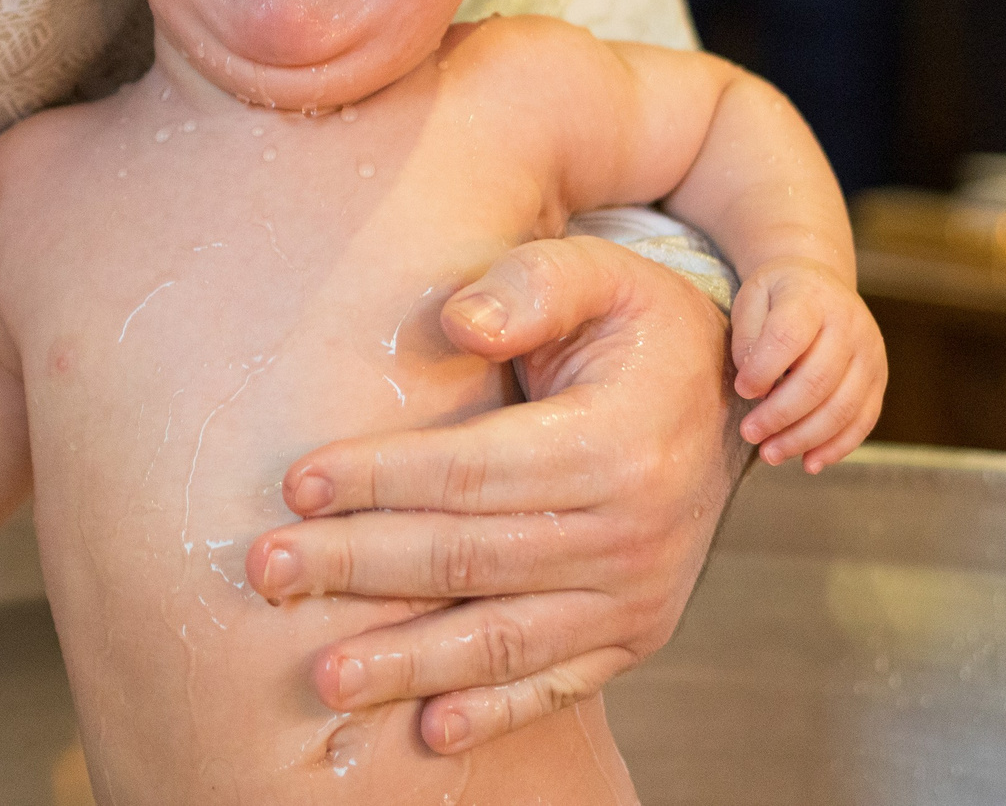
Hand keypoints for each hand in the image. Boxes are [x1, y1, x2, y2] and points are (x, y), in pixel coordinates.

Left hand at [244, 236, 743, 755]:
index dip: (381, 478)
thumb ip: (531, 283)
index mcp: (616, 442)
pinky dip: (493, 713)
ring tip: (323, 675)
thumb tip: (460, 320)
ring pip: (503, 640)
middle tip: (268, 570)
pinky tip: (429, 730)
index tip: (298, 483)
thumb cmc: (641, 327)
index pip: (472, 471)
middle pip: (468, 559)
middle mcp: (631, 531)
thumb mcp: (602, 275)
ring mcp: (636, 595)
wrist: (736, 396)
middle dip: (358, 566)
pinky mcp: (634, 634)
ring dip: (407, 662)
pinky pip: (556, 686)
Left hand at [729, 258, 885, 471]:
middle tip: (749, 433)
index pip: (789, 336)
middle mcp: (849, 325)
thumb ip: (748, 336)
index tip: (741, 390)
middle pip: (818, 380)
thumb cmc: (779, 296)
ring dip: (805, 438)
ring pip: (842, 407)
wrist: (822, 285)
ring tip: (770, 454)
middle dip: (780, 414)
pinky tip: (809, 463)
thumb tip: (753, 386)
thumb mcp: (753, 297)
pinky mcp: (878, 379)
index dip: (764, 369)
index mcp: (812, 298)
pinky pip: (863, 421)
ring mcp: (870, 354)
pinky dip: (837, 447)